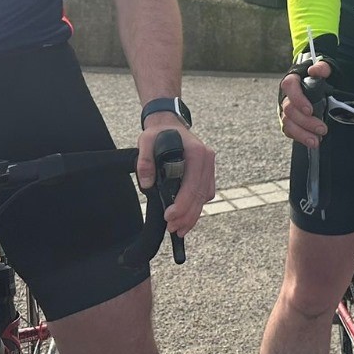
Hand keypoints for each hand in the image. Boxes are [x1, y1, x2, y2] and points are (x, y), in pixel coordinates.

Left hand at [137, 119, 215, 236]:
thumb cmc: (159, 133)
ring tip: (179, 228)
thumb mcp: (147, 141)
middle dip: (187, 215)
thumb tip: (147, 183)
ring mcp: (209, 167)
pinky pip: (205, 194)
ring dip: (193, 215)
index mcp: (196, 153)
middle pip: (200, 195)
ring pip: (204, 197)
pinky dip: (197, 207)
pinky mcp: (207, 173)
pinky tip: (187, 217)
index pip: (192, 185)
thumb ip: (145, 161)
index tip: (169, 217)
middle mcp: (206, 160)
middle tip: (173, 229)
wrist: (170, 124)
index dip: (182, 204)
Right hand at [278, 58, 330, 148]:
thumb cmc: (317, 78)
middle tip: (322, 129)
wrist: (316, 87)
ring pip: (287, 123)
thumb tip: (315, 70)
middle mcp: (286, 97)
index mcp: (292, 81)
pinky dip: (300, 137)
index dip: (298, 99)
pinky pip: (289, 131)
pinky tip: (311, 140)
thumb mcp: (324, 69)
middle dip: (305, 122)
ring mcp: (285, 111)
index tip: (310, 110)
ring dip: (302, 134)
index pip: (289, 87)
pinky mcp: (288, 122)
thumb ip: (322, 67)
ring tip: (316, 141)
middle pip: (289, 110)